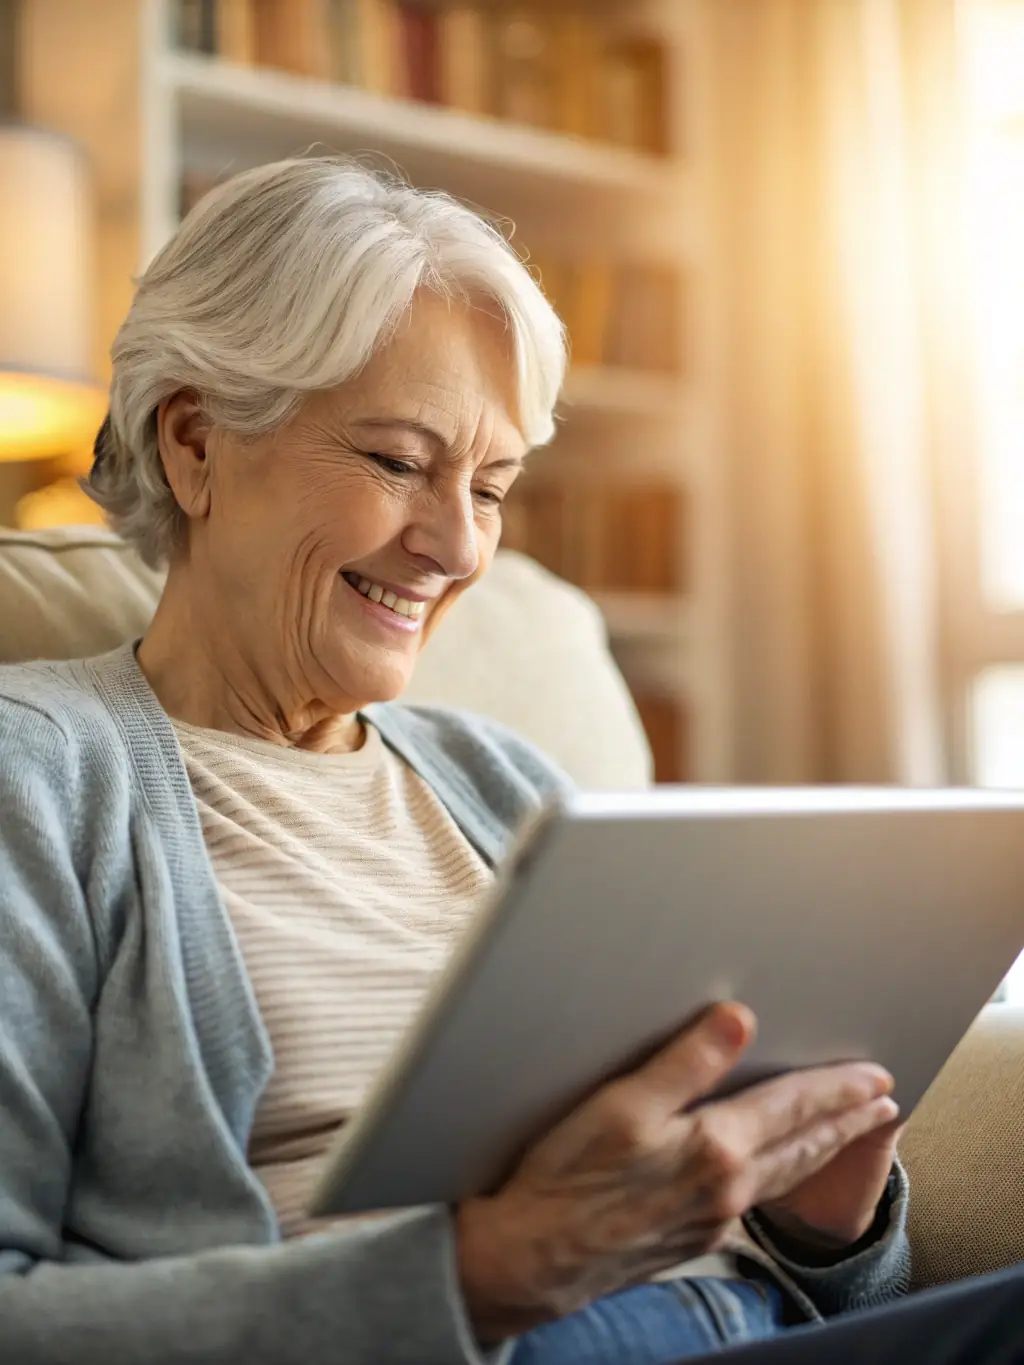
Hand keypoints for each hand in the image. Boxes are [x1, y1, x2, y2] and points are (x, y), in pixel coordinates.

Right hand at [455, 1003, 898, 1342]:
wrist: (532, 1258)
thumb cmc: (567, 1178)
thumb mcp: (623, 1104)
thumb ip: (686, 1061)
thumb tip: (739, 1017)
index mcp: (715, 1148)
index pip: (793, 1106)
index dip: (836, 1087)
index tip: (875, 1076)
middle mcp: (726, 1189)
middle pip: (804, 1146)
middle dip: (847, 1121)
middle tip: (884, 1105)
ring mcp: (712, 1220)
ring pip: (784, 1176)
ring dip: (822, 1149)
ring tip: (849, 1133)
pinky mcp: (690, 1237)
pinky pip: (756, 1197)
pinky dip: (782, 1174)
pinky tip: (772, 1170)